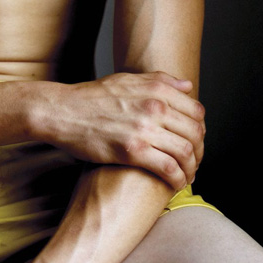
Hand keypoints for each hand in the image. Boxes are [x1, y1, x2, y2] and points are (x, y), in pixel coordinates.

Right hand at [39, 71, 204, 189]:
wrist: (63, 112)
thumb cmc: (92, 97)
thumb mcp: (126, 79)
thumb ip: (160, 80)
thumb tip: (188, 85)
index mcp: (155, 88)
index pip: (196, 110)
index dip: (200, 128)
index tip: (195, 140)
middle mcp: (154, 106)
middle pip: (195, 133)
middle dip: (200, 151)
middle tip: (194, 161)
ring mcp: (144, 129)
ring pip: (186, 153)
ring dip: (192, 169)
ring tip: (186, 175)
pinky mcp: (133, 151)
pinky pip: (169, 169)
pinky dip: (178, 179)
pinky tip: (175, 183)